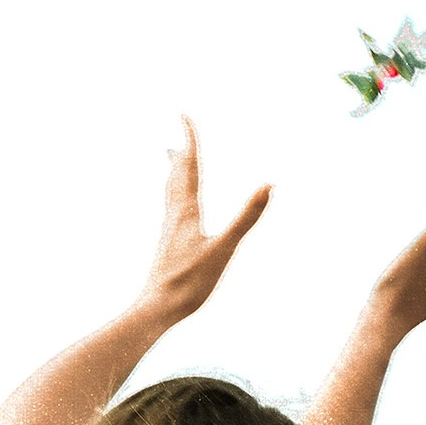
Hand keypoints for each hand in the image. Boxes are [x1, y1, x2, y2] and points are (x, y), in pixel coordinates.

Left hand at [141, 116, 271, 325]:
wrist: (157, 308)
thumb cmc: (189, 281)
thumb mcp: (224, 248)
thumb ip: (246, 217)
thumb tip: (268, 186)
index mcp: (186, 210)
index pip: (188, 166)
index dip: (189, 139)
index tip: (183, 116)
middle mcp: (174, 215)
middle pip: (176, 176)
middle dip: (180, 153)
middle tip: (177, 135)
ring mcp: (170, 231)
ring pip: (171, 193)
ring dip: (174, 173)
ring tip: (172, 162)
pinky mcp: (169, 246)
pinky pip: (172, 210)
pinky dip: (175, 196)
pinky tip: (177, 210)